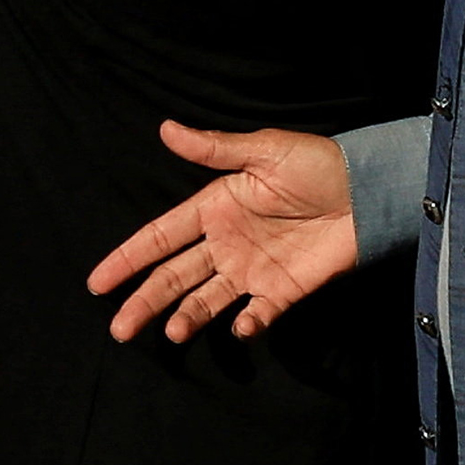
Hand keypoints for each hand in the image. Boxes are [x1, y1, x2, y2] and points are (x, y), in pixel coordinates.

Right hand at [87, 121, 362, 342]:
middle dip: (144, 302)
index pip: (160, 237)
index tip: (97, 283)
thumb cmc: (315, 164)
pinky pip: (258, 313)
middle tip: (119, 330)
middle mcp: (225, 244)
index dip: (128, 258)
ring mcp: (252, 270)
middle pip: (174, 277)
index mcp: (214, 208)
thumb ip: (214, 149)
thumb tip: (165, 129)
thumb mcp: (264, 150)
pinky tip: (240, 329)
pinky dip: (247, 325)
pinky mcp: (283, 290)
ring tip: (172, 334)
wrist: (368, 190)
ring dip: (187, 317)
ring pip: (206, 300)